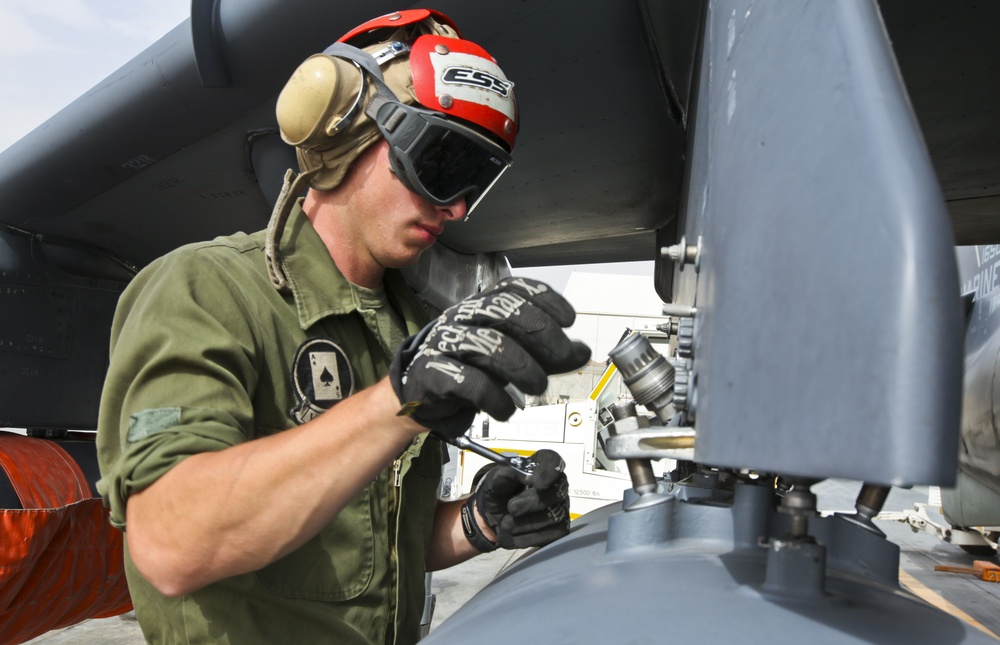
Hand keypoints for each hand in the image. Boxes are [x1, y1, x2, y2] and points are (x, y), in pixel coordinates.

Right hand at [389, 278, 589, 437]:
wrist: (421, 395)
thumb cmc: (468, 370)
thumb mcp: (513, 358)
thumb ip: (546, 354)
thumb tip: (581, 352)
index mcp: (483, 305)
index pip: (515, 288)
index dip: (545, 299)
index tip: (568, 319)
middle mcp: (463, 316)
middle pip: (505, 311)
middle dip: (542, 334)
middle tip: (561, 357)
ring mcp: (444, 342)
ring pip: (490, 345)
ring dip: (523, 369)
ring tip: (536, 387)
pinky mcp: (432, 372)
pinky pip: (470, 381)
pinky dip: (496, 398)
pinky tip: (506, 409)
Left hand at [469, 449, 569, 549]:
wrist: (494, 516)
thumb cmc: (500, 492)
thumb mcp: (495, 481)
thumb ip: (505, 474)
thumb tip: (519, 474)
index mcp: (540, 466)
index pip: (553, 460)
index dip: (548, 471)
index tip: (535, 482)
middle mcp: (556, 485)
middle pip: (556, 492)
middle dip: (531, 503)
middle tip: (511, 508)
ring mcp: (560, 507)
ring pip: (553, 516)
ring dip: (526, 523)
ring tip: (507, 523)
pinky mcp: (559, 529)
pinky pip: (552, 535)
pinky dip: (530, 537)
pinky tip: (516, 534)